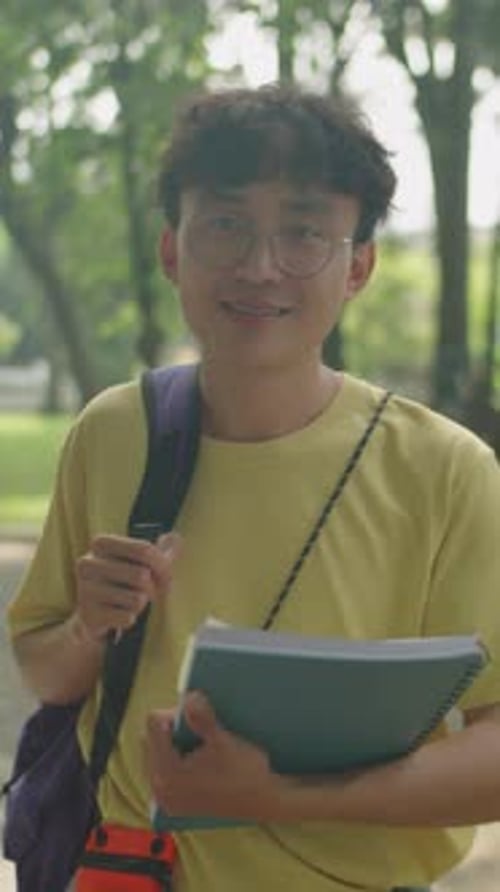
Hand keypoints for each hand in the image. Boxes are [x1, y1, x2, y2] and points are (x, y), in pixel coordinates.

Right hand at [74, 532, 181, 640]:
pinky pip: (127, 617)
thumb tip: (176, 538)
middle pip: (142, 575)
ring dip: (140, 604)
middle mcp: (88, 563)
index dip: (162, 565)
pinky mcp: (89, 614)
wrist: (94, 614)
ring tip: (129, 602)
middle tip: (147, 592)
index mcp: (101, 543)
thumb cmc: (122, 583)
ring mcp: (85, 589)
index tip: (164, 574)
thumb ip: (160, 550)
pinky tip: (119, 614)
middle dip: (153, 588)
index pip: (145, 550)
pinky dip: (130, 618)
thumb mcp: (139, 563)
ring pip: (136, 598)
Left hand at [145, 692, 287, 821]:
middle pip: (148, 740)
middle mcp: (160, 790)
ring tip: (196, 739)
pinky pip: (163, 771)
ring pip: (154, 755)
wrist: (265, 802)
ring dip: (171, 742)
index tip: (196, 712)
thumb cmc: (246, 772)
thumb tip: (189, 696)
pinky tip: (194, 755)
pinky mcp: (176, 804)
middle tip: (195, 724)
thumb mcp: (223, 740)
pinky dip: (174, 758)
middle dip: (169, 727)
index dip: (174, 712)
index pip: (153, 726)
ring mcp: (167, 799)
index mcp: (167, 774)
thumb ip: (201, 718)